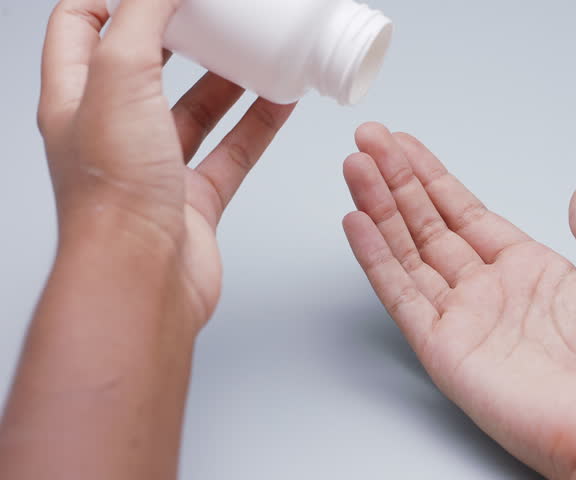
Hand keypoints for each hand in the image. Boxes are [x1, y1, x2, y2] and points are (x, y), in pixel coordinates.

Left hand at [38, 0, 294, 330]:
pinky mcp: (194, 198)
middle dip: (180, 35)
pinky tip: (281, 101)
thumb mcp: (118, 79)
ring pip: (195, 110)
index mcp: (75, 99)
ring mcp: (155, 167)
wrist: (142, 278)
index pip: (78, 26)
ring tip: (256, 49)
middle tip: (213, 14)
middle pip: (144, 66)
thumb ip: (139, 21)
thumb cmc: (114, 196)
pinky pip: (232, 151)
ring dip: (227, 79)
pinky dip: (258, 125)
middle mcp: (112, 132)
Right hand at [342, 123, 575, 478]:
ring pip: (407, 251)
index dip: (433, 178)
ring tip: (355, 166)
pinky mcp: (443, 348)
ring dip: (379, 207)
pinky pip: (401, 294)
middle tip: (368, 140)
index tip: (404, 147)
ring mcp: (462, 318)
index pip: (465, 214)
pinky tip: (357, 222)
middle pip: (429, 224)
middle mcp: (489, 291)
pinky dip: (375, 258)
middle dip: (396, 180)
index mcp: (528, 270)